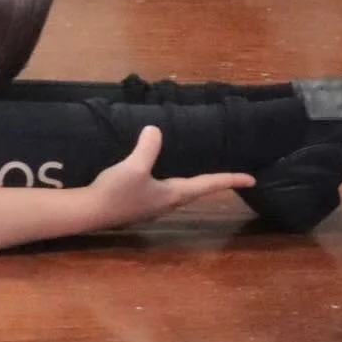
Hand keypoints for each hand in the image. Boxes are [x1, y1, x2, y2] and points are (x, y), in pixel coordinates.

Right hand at [87, 127, 254, 228]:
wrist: (90, 212)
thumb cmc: (117, 192)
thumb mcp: (134, 167)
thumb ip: (147, 148)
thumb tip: (155, 130)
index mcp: (174, 194)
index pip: (208, 185)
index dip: (230, 180)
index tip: (251, 179)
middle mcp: (168, 202)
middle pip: (198, 191)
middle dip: (214, 183)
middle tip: (231, 175)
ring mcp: (154, 204)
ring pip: (181, 191)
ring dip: (195, 183)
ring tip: (201, 172)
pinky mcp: (140, 202)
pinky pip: (165, 189)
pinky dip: (174, 179)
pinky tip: (162, 173)